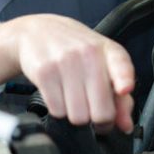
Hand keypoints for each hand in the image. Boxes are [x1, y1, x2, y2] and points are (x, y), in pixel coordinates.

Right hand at [0, 14, 134, 132]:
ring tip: (69, 104)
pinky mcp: (42, 70)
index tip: (121, 97)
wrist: (30, 32)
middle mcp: (86, 51)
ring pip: (78, 113)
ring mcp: (63, 60)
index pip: (122, 67)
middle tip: (88, 113)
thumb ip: (116, 94)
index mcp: (105, 49)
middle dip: (95, 118)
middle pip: (100, 107)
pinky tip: (55, 100)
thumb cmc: (67, 48)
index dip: (122, 88)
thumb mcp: (97, 63)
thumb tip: (124, 122)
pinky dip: (56, 111)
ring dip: (73, 116)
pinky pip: (55, 108)